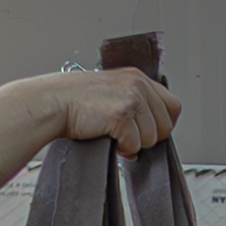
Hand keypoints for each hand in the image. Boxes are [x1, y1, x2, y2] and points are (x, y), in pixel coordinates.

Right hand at [25, 67, 179, 154]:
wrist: (53, 102)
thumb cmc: (75, 100)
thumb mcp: (111, 90)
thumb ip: (133, 100)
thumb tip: (150, 125)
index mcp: (137, 77)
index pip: (172, 106)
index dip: (162, 124)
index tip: (148, 132)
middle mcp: (137, 85)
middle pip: (165, 125)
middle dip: (148, 137)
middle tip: (127, 137)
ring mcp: (131, 99)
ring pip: (151, 138)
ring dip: (133, 144)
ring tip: (114, 136)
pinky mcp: (121, 116)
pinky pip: (135, 145)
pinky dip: (122, 149)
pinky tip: (108, 138)